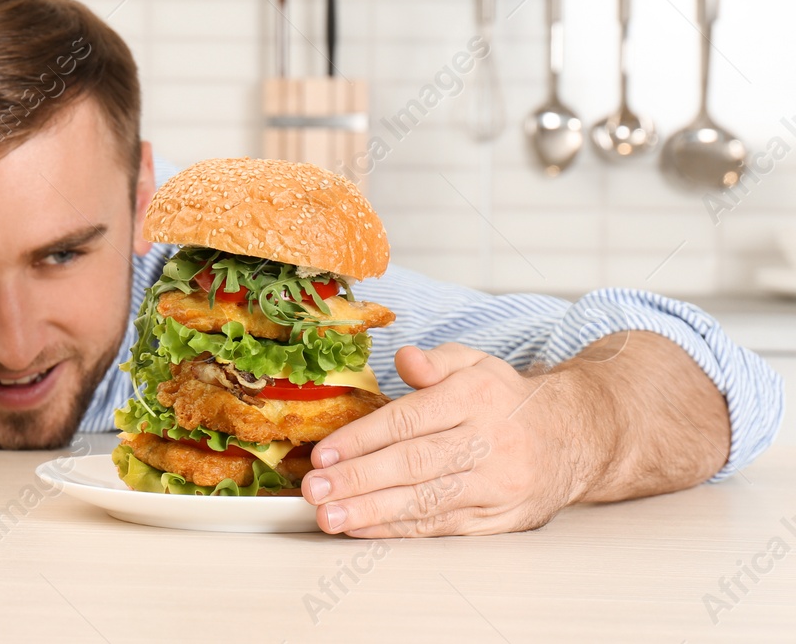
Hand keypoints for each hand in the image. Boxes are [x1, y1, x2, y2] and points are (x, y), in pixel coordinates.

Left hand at [299, 343, 596, 536]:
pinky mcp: (501, 518)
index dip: (362, 439)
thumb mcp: (476, 363)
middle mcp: (489, 442)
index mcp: (476, 398)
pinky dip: (400, 529)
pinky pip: (443, 526)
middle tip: (315, 491)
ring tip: (330, 517)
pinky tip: (364, 528)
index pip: (410, 421)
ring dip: (372, 512)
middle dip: (358, 480)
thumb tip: (405, 359)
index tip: (324, 454)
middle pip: (414, 464)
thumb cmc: (507, 401)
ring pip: (427, 501)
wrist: (574, 437)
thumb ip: (437, 360)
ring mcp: (497, 485)